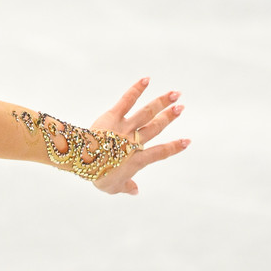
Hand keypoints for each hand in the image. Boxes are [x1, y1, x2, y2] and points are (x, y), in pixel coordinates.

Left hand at [90, 77, 189, 194]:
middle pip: (155, 127)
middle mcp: (134, 142)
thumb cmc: (97, 175)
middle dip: (169, 117)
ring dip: (161, 103)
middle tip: (181, 108)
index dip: (174, 147)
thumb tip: (135, 191)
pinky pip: (126, 101)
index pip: (160, 153)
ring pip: (146, 113)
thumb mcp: (112, 187)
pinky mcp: (112, 116)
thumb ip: (126, 187)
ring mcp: (124, 128)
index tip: (187, 141)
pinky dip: (136, 90)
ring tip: (175, 94)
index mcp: (137, 160)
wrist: (82, 160)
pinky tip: (147, 79)